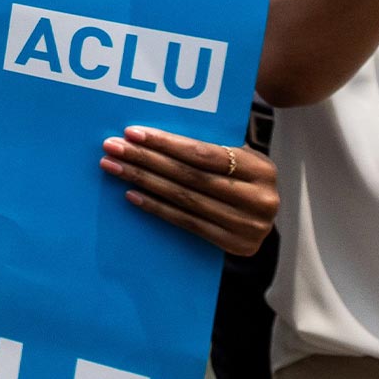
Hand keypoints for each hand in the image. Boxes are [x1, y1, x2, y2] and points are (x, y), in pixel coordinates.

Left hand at [100, 126, 277, 255]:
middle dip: (147, 159)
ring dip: (143, 181)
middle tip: (113, 147)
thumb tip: (157, 133)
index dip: (166, 143)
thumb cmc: (244, 179)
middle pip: (189, 176)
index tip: (133, 133)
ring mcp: (247, 226)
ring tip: (115, 167)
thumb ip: (212, 147)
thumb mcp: (240, 158)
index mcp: (261, 169)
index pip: (203, 153)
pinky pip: (186, 223)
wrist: (264, 221)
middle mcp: (258, 198)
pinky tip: (131, 194)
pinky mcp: (234, 245)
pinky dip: (156, 207)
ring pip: (183, 199)